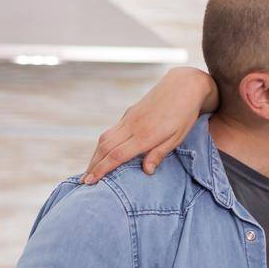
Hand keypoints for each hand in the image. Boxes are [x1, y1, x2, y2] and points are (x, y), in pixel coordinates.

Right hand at [83, 67, 217, 183]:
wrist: (183, 85)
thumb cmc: (184, 114)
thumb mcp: (177, 138)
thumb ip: (159, 154)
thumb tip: (146, 172)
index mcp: (145, 135)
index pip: (117, 155)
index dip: (102, 169)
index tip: (90, 181)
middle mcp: (132, 126)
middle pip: (105, 147)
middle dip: (93, 165)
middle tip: (84, 182)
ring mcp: (129, 118)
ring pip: (105, 138)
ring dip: (95, 155)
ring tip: (89, 170)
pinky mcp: (129, 113)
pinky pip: (111, 131)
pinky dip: (103, 145)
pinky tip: (102, 153)